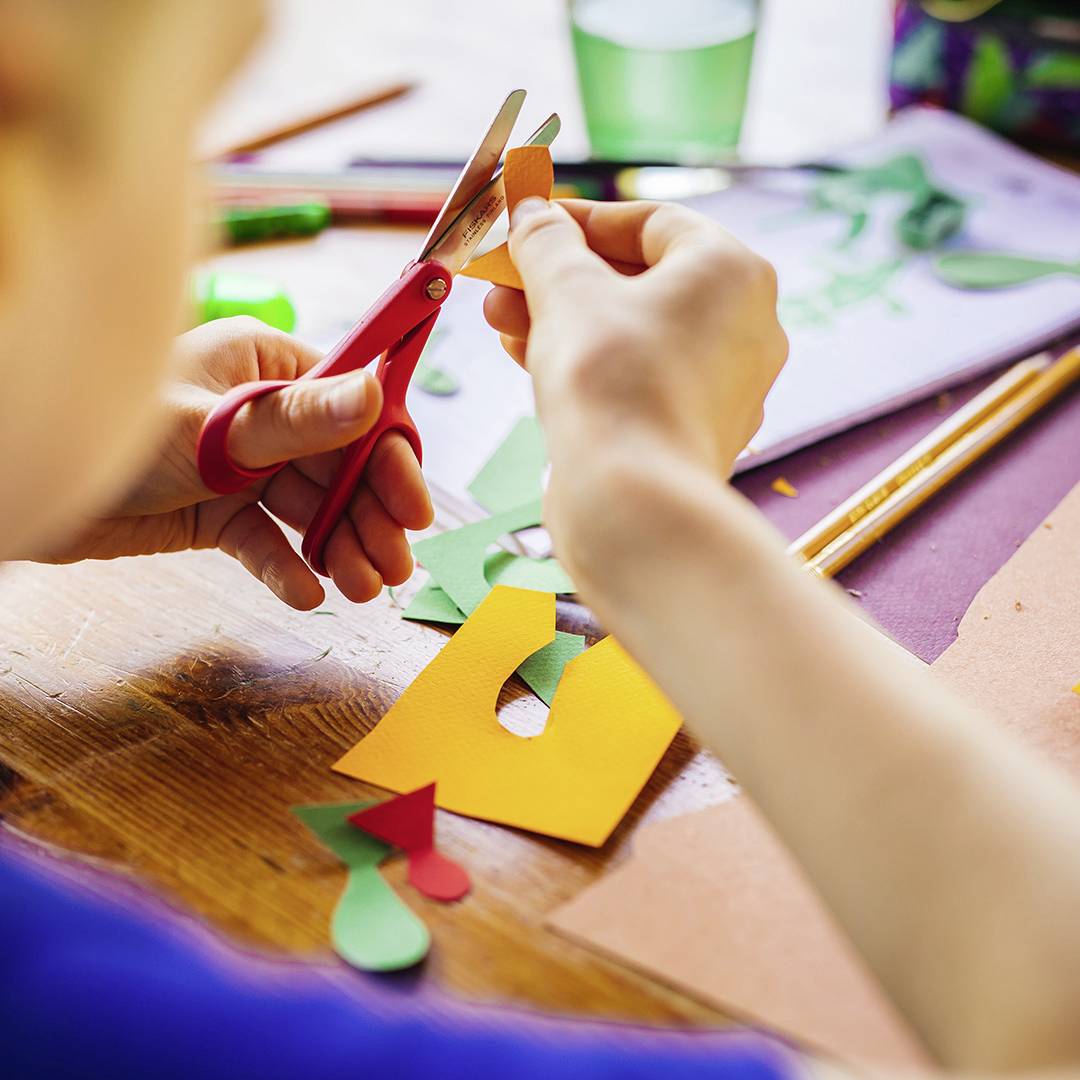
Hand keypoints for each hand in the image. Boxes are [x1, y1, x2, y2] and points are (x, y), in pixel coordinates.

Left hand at [31, 318, 432, 608]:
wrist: (33, 488)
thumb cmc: (111, 427)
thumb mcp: (215, 426)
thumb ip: (299, 420)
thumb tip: (377, 394)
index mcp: (267, 366)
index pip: (354, 410)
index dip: (390, 460)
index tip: (416, 508)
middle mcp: (262, 413)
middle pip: (340, 467)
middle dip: (369, 518)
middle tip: (396, 567)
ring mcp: (241, 465)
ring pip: (309, 509)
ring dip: (338, 548)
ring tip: (360, 590)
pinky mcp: (217, 512)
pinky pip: (265, 540)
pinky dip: (286, 567)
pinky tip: (306, 594)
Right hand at [482, 199, 785, 588]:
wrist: (634, 503)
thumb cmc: (610, 381)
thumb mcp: (567, 290)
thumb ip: (548, 242)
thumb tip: (534, 215)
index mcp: (732, 273)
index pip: (652, 221)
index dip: (581, 219)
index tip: (528, 224)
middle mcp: (745, 326)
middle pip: (639, 281)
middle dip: (560, 277)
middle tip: (503, 280)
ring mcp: (725, 385)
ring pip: (633, 333)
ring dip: (563, 321)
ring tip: (501, 322)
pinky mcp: (696, 432)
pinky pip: (638, 378)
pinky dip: (589, 365)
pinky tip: (529, 361)